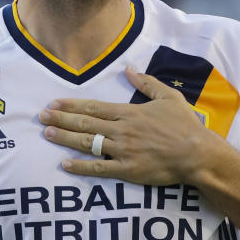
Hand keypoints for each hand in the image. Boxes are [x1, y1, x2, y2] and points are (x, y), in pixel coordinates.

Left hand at [38, 67, 216, 185]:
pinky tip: (65, 164)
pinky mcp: (128, 170)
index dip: (71, 105)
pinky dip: (81, 167)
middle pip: (85, 124)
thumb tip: (128, 68)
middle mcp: (122, 130)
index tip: (54, 103)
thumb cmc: (185, 125)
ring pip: (88, 144)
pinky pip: (99, 169)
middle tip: (41, 116)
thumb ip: (146, 82)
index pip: (94, 107)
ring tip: (47, 134)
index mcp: (129, 112)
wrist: (198, 154)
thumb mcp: (168, 97)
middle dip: (61, 119)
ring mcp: (123, 151)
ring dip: (65, 138)